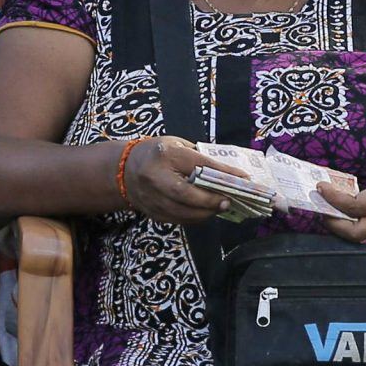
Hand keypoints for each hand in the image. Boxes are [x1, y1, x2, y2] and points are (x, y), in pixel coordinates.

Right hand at [123, 137, 242, 226]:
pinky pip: (178, 220)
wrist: (123, 171)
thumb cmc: (157, 153)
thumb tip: (226, 172)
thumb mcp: (177, 145)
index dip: (222, 174)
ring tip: (221, 207)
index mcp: (165, 155)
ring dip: (205, 212)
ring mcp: (151, 197)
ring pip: (182, 212)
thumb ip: (198, 157)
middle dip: (211, 200)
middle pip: (186, 194)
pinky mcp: (152, 212)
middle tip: (228, 200)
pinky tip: (206, 213)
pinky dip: (195, 218)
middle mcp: (155, 177)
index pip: (198, 165)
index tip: (243, 179)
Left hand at [318, 137, 365, 242]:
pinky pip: (363, 235)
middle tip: (318, 206)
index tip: (320, 186)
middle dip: (332, 223)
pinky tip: (339, 213)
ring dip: (337, 226)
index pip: (355, 206)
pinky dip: (348, 226)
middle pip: (354, 233)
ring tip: (325, 209)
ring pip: (356, 238)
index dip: (333, 198)